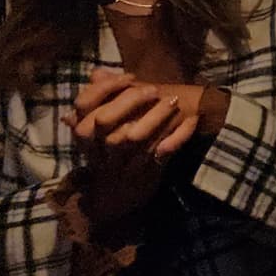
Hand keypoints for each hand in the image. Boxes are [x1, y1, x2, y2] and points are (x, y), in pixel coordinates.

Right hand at [71, 69, 200, 224]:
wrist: (116, 202)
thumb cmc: (112, 156)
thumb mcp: (102, 131)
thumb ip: (102, 101)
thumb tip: (96, 73)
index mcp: (86, 135)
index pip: (83, 105)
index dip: (105, 88)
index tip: (129, 77)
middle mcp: (99, 149)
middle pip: (104, 120)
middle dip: (130, 100)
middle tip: (154, 89)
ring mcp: (121, 163)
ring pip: (133, 137)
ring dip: (157, 116)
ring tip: (175, 101)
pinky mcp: (145, 175)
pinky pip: (162, 153)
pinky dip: (179, 136)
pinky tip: (192, 122)